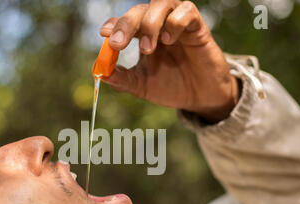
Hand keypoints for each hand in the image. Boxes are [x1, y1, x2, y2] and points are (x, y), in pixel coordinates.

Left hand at [100, 0, 239, 122]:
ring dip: (149, 24)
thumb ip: (122, 79)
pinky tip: (170, 40)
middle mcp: (158, 25)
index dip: (114, 24)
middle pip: (139, 10)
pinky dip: (175, 22)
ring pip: (161, 3)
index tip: (104, 34)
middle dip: (126, 24)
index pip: (124, 22)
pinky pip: (187, 10)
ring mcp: (178, 24)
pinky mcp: (197, 27)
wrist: (200, 98)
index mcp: (142, 36)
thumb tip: (99, 72)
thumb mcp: (142, 86)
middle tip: (118, 43)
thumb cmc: (171, 87)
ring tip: (147, 49)